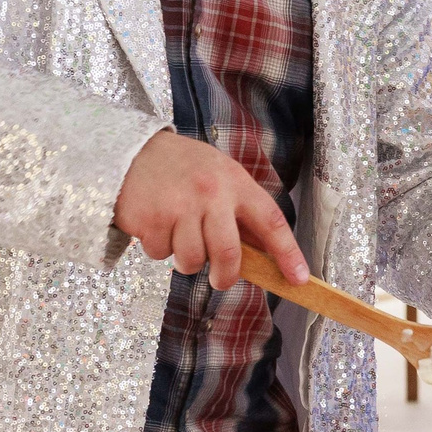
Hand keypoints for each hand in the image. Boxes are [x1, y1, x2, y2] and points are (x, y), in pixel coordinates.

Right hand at [113, 129, 306, 290]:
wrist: (132, 150)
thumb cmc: (184, 168)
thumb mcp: (221, 176)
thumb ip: (241, 210)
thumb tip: (265, 253)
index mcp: (236, 183)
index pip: (270, 222)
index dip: (288, 253)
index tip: (299, 278)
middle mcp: (211, 194)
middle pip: (228, 255)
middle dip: (226, 277)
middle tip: (220, 280)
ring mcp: (179, 207)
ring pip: (192, 261)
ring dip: (187, 261)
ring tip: (180, 238)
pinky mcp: (150, 220)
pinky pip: (161, 255)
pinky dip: (160, 249)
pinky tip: (157, 226)